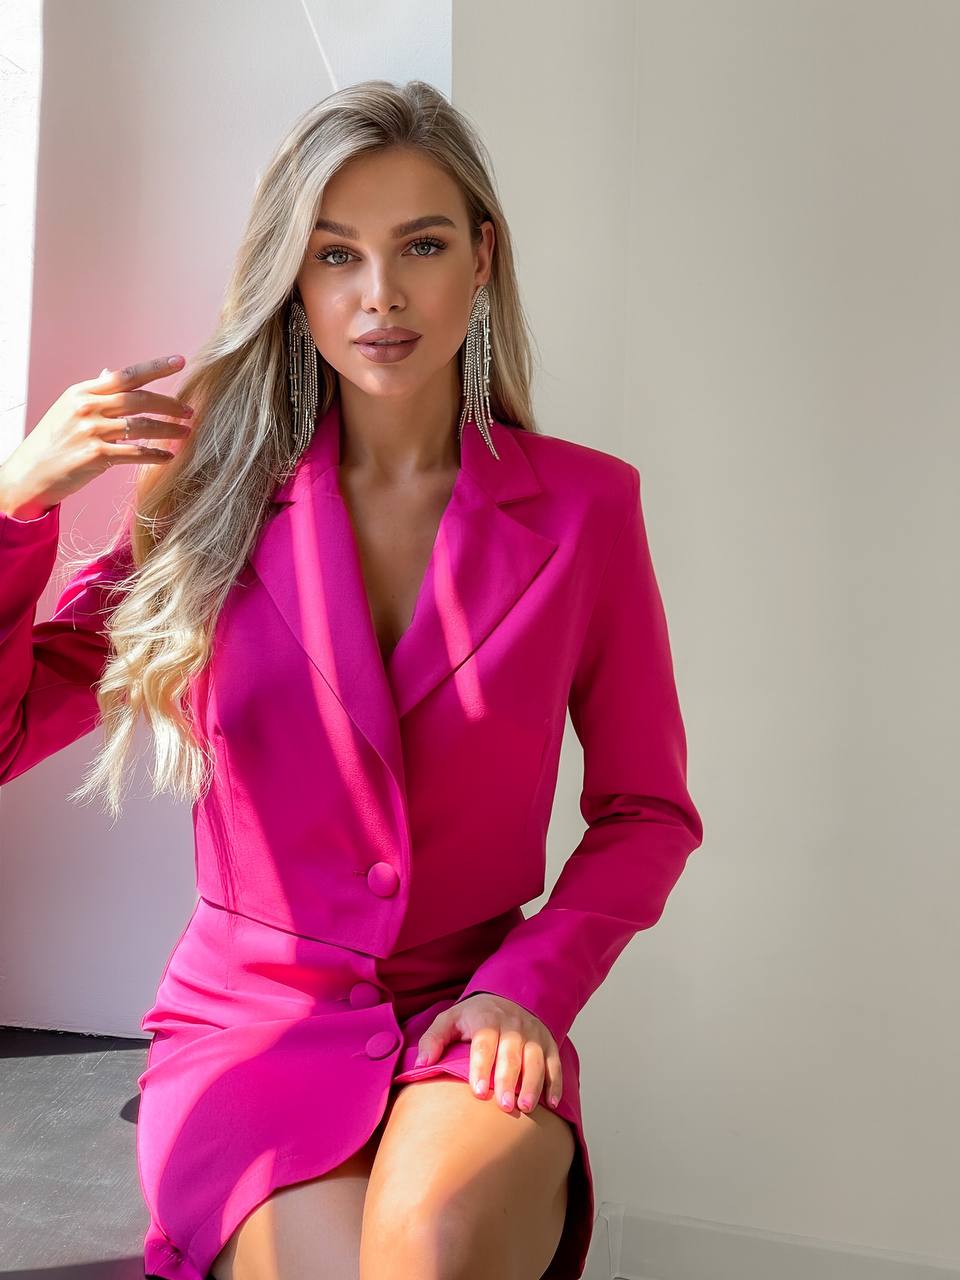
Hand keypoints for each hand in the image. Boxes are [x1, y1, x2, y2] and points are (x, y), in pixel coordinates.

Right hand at [0, 354, 194, 518]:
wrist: (30, 473)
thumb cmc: (53, 442)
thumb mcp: (68, 409)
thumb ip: (94, 393)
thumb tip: (110, 372)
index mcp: (83, 392)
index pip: (125, 375)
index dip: (155, 367)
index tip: (179, 361)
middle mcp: (88, 407)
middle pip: (140, 400)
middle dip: (170, 404)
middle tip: (189, 411)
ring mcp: (91, 430)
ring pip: (142, 426)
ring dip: (169, 430)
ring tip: (186, 433)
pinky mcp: (95, 455)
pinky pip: (136, 452)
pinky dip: (156, 455)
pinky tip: (168, 457)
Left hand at [414, 992, 562, 1114]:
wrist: (507, 997)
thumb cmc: (474, 1016)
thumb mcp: (450, 1019)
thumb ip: (433, 1039)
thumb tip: (421, 1064)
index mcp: (486, 1020)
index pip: (484, 1043)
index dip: (481, 1067)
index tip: (479, 1092)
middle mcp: (513, 1026)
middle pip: (511, 1054)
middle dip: (509, 1080)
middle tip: (505, 1106)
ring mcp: (533, 1035)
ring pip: (535, 1059)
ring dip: (533, 1083)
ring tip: (526, 1107)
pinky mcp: (548, 1044)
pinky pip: (554, 1064)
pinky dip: (555, 1083)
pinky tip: (551, 1104)